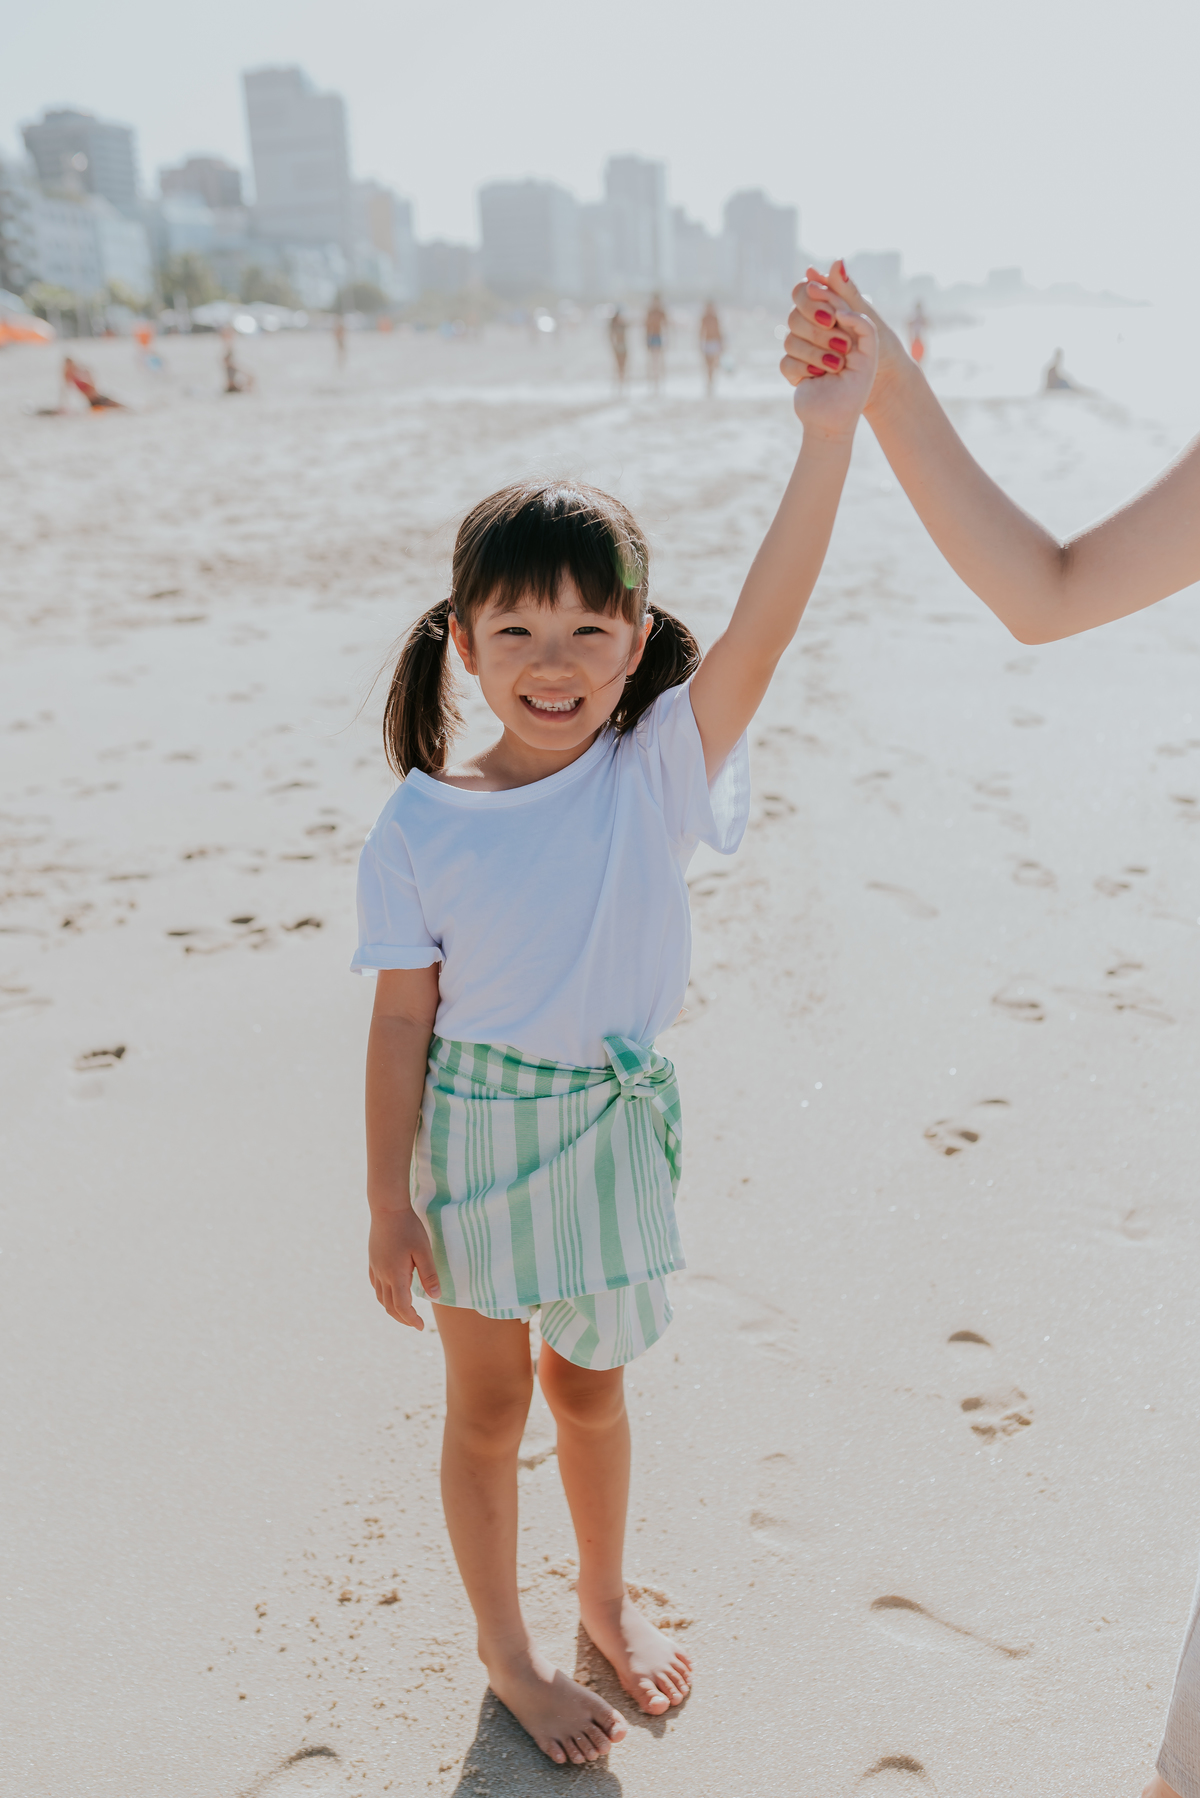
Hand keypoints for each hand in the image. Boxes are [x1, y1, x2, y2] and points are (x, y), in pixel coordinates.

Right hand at [369, 1208, 440, 1327]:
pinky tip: (390, 1292)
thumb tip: (436, 1297)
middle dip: (402, 1318)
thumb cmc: (408, 1227)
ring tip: (404, 1312)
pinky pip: (374, 1284)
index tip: (421, 1327)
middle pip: (389, 1306)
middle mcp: (382, 1275)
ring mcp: (375, 1267)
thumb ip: (429, 1275)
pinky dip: (383, 1295)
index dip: (411, 1320)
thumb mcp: (424, 1250)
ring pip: (380, 1297)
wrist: (387, 1208)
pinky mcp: (372, 1260)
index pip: (402, 1307)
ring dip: (391, 1308)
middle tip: (415, 1323)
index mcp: (396, 1275)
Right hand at [781, 260, 908, 417]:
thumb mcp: (866, 319)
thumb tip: (837, 260)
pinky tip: (822, 374)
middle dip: (818, 331)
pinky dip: (806, 368)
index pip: (803, 291)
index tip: (833, 316)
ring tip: (839, 363)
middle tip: (842, 344)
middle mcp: (809, 324)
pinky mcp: (795, 370)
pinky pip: (786, 363)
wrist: (877, 389)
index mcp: (826, 307)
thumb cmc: (879, 351)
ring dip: (816, 352)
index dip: (812, 301)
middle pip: (793, 316)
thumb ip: (848, 291)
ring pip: (789, 341)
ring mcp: (800, 347)